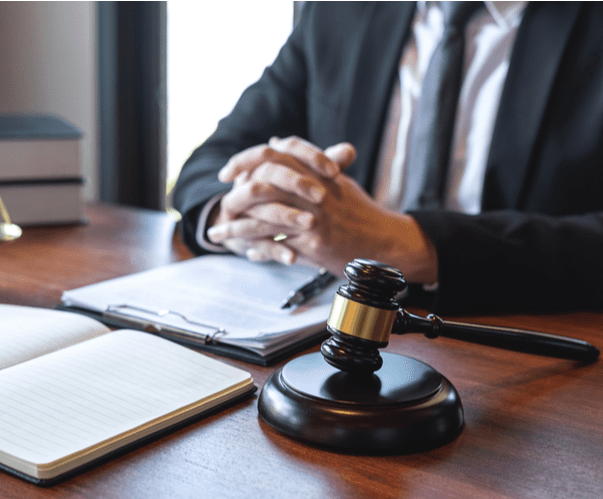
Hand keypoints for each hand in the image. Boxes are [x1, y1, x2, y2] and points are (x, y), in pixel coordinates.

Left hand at [208, 136, 437, 283]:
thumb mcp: (334, 180)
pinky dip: (259, 249)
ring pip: (263, 219)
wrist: (385, 240)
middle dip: (233, 198)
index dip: (244, 161)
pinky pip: (277, 244)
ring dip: (236, 229)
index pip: (272, 154)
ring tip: (217, 236)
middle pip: (261, 186)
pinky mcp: (314, 242)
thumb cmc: (359, 212)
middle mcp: (313, 190)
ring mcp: (313, 216)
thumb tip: (276, 141)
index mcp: (316, 170)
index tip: (226, 173)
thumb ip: (305, 162)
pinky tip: (247, 252)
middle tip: (218, 208)